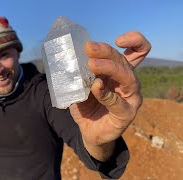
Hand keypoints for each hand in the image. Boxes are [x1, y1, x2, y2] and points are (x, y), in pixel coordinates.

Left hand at [69, 31, 150, 159]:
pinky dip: (105, 93)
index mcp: (121, 71)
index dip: (134, 40)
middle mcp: (129, 82)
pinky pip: (117, 102)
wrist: (90, 131)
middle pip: (124, 61)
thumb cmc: (88, 105)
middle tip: (89, 48)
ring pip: (127, 77)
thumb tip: (68, 59)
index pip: (138, 51)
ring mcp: (131, 97)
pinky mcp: (126, 113)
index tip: (118, 39)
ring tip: (91, 65)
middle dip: (106, 51)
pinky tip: (95, 87)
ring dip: (108, 67)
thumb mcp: (82, 85)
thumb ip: (80, 74)